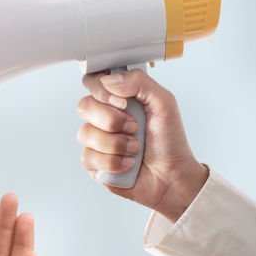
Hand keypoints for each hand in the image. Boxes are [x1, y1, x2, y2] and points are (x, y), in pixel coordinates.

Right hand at [77, 67, 209, 221]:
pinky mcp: (92, 162)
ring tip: (135, 148)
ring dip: (116, 143)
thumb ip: (139, 82)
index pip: (93, 81)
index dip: (100, 89)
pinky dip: (113, 162)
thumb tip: (109, 80)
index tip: (121, 101)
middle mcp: (104, 117)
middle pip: (84, 106)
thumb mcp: (164, 103)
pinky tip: (128, 163)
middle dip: (111, 119)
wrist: (171, 175)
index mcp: (119, 99)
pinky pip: (88, 156)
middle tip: (134, 127)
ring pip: (85, 133)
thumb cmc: (169, 141)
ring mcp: (96, 140)